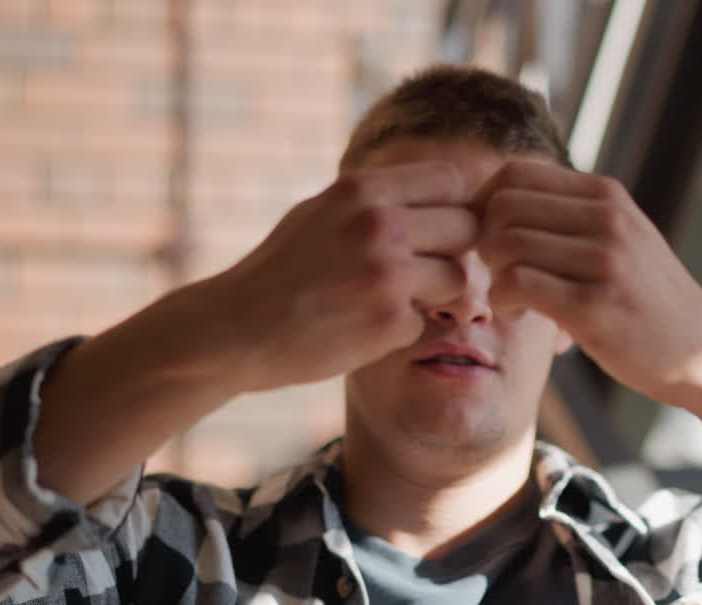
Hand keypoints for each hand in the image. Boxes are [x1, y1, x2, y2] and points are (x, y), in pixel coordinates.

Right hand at [204, 163, 477, 392]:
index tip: (433, 227)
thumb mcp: (324, 210)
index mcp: (362, 189)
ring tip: (388, 298)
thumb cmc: (283, 269)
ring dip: (433, 292)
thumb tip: (447, 190)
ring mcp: (388, 275)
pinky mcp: (391, 322)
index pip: (451, 179)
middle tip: (417, 269)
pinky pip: (427, 320)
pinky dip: (403, 328)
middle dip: (450, 249)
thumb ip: (379, 199)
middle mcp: (381, 225)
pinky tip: (362, 327)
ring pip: (457, 277)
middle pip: (466, 227)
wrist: (234, 328)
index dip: (451, 205)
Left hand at [473, 159, 701, 406]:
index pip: (515, 173)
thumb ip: (573, 215)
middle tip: (500, 274)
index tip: (492, 241)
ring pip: (505, 243)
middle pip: (502, 206)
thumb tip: (499, 198)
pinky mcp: (595, 306)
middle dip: (483, 242)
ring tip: (512, 298)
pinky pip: (517, 284)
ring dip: (493, 275)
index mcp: (608, 195)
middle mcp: (608, 218)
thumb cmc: (648, 301)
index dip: (484, 206)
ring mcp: (605, 261)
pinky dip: (503, 300)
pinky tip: (520, 315)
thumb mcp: (622, 239)